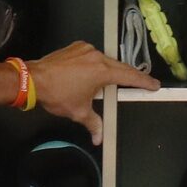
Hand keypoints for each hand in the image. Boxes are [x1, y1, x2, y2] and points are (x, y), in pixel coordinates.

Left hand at [28, 41, 160, 145]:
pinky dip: (95, 63)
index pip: (130, 76)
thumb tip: (99, 139)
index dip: (144, 81)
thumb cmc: (57, 94)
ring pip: (105, 60)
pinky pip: (91, 55)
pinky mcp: (75, 47)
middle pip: (119, 67)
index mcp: (102, 71)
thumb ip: (94, 124)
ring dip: (109, 70)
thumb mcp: (78, 112)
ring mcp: (85, 49)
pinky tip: (91, 72)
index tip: (154, 85)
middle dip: (129, 76)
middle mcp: (97, 56)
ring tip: (112, 82)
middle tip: (139, 83)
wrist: (33, 79)